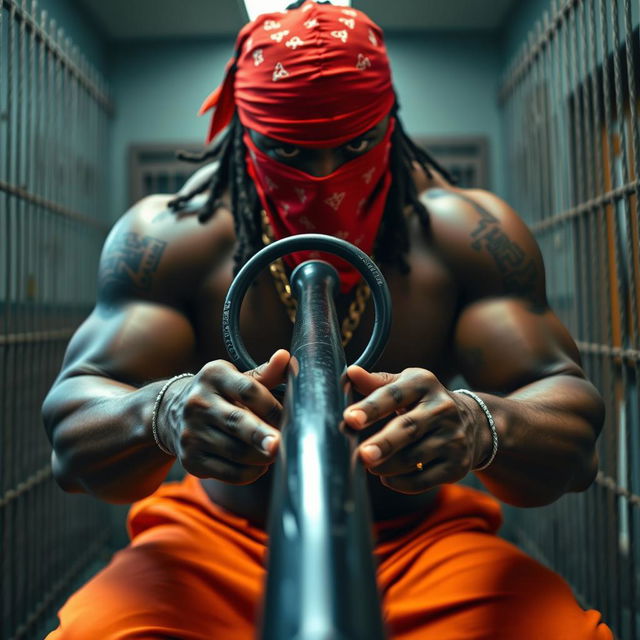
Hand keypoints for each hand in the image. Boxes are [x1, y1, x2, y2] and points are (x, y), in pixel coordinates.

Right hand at [158, 349, 289, 483]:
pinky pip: (228, 472)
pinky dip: (250, 473)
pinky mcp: (190, 459)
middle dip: (261, 435)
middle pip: (237, 422)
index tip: (290, 416)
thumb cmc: (219, 395)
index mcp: (213, 375)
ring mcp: (191, 432)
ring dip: (262, 456)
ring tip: (276, 453)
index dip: (272, 406)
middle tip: (280, 445)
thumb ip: (265, 373)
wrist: (171, 414)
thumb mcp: (237, 379)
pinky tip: (260, 466)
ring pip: (235, 451)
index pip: (248, 390)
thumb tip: (285, 357)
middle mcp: (198, 402)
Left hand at [343, 366, 490, 493]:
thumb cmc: (424, 402)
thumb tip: (351, 373)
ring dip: (386, 466)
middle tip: (362, 455)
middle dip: (384, 443)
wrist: (474, 424)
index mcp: (424, 384)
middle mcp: (442, 408)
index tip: (350, 418)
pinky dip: (400, 483)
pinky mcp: (457, 465)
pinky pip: (423, 480)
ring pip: (414, 458)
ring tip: (369, 465)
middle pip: (408, 428)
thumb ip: (376, 383)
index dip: (371, 407)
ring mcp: (453, 437)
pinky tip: (387, 478)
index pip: (394, 394)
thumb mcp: (405, 386)